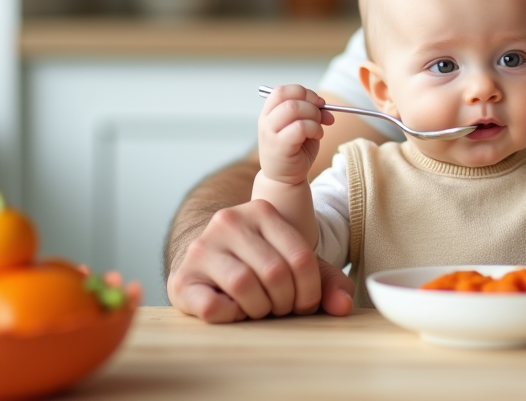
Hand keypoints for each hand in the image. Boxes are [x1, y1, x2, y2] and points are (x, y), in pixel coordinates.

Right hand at [166, 199, 353, 322]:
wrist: (205, 265)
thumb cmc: (255, 265)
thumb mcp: (292, 264)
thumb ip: (324, 281)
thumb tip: (344, 305)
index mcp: (261, 210)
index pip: (300, 257)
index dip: (310, 291)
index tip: (304, 304)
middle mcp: (228, 221)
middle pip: (274, 273)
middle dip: (285, 302)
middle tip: (281, 310)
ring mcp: (201, 248)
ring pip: (245, 286)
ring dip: (259, 309)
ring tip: (258, 309)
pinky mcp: (181, 278)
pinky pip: (213, 306)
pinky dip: (231, 316)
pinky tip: (234, 311)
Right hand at [257, 84, 334, 185]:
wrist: (285, 178)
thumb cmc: (294, 150)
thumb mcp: (303, 126)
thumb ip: (310, 112)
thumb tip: (325, 105)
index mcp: (270, 112)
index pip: (281, 91)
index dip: (303, 92)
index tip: (318, 102)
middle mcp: (266, 121)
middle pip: (289, 98)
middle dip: (311, 103)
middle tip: (322, 116)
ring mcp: (270, 133)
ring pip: (293, 108)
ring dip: (313, 116)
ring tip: (318, 128)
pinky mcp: (279, 146)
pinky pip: (300, 127)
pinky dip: (314, 128)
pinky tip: (316, 136)